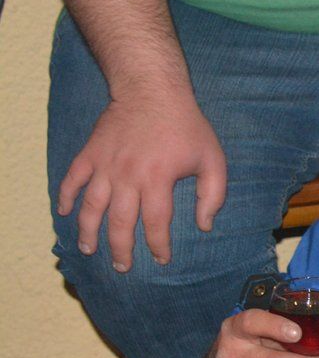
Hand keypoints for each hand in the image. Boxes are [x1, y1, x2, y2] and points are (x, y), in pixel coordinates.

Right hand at [57, 87, 226, 271]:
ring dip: (89, 231)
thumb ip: (212, 195)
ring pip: (91, 206)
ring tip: (90, 249)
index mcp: (158, 179)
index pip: (156, 223)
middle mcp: (127, 176)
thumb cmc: (187, 126)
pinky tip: (65, 212)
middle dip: (121, 249)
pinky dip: (66, 196)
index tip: (161, 258)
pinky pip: (72, 178)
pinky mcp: (91, 153)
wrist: (153, 90)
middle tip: (123, 267)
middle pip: (119, 222)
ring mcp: (105, 165)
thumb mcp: (213, 159)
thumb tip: (204, 225)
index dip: (159, 245)